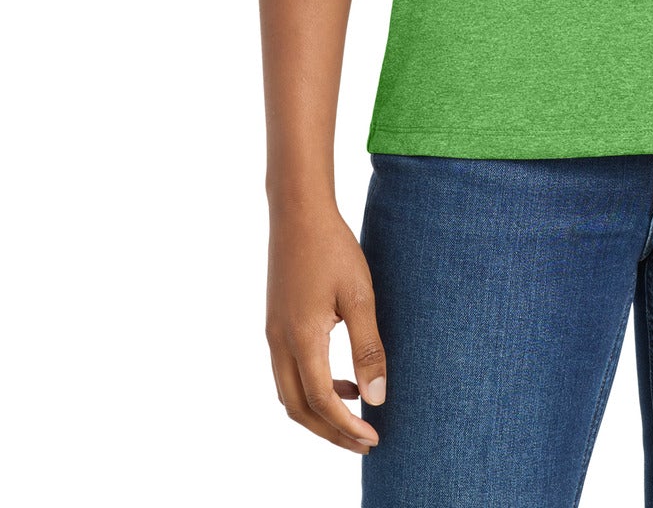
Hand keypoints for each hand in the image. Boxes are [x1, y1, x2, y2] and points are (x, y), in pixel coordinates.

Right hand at [265, 200, 387, 452]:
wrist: (298, 211)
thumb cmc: (333, 248)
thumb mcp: (360, 296)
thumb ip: (368, 348)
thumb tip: (377, 397)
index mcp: (302, 338)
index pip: (322, 402)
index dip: (347, 427)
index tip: (374, 439)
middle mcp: (279, 342)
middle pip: (299, 409)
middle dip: (330, 432)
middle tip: (363, 442)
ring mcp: (273, 333)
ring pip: (289, 394)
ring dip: (319, 412)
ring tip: (355, 413)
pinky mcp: (275, 323)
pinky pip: (287, 373)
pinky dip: (311, 389)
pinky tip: (341, 378)